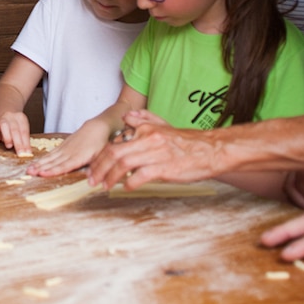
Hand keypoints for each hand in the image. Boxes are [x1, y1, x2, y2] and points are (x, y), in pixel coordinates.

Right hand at [0, 111, 32, 156]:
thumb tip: (26, 152)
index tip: (27, 153)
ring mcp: (0, 118)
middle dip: (18, 143)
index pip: (24, 131)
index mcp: (21, 118)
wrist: (5, 117)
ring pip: (3, 125)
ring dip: (7, 137)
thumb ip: (24, 141)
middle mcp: (10, 116)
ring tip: (9, 146)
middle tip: (20, 152)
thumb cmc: (15, 127)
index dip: (26, 143)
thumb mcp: (21, 131)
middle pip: (14, 129)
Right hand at [26, 119, 110, 177]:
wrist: (98, 128)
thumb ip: (95, 169)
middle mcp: (70, 153)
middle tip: (29, 172)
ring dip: (39, 164)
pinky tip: (37, 163)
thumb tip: (92, 182)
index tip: (42, 174)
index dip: (53, 170)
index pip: (64, 166)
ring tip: (29, 169)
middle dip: (40, 167)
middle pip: (53, 162)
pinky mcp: (63, 146)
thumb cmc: (101, 143)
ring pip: (50, 157)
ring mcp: (65, 149)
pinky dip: (44, 158)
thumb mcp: (102, 157)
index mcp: (79, 157)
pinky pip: (52, 153)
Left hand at [86, 110, 219, 189]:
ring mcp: (156, 153)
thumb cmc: (187, 142)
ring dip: (110, 177)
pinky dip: (130, 183)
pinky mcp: (164, 168)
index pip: (115, 142)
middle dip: (99, 167)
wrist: (211, 150)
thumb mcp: (164, 125)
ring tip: (105, 186)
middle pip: (114, 152)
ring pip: (123, 164)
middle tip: (92, 179)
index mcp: (146, 129)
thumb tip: (127, 116)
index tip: (94, 167)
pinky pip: (140, 176)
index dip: (100, 156)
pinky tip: (127, 187)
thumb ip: (144, 119)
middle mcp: (148, 138)